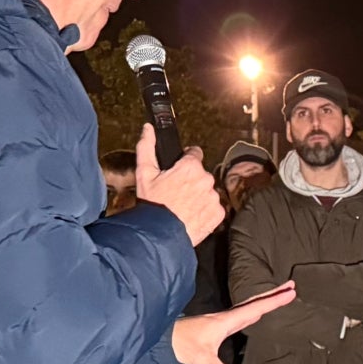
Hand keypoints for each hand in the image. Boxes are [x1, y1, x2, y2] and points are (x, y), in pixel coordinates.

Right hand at [133, 122, 222, 244]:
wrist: (161, 236)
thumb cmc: (152, 204)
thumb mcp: (144, 173)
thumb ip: (147, 147)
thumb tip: (148, 128)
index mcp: (190, 166)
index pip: (194, 154)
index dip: (185, 161)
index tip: (178, 171)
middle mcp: (206, 179)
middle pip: (201, 174)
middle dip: (191, 180)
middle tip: (176, 193)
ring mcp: (214, 197)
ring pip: (207, 190)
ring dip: (198, 195)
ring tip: (183, 206)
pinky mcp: (218, 213)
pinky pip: (213, 207)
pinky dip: (205, 210)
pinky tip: (191, 215)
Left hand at [171, 282, 296, 363]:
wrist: (164, 339)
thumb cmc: (182, 345)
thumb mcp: (203, 360)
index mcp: (227, 321)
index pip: (256, 308)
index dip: (274, 301)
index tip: (291, 291)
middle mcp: (227, 317)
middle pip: (255, 302)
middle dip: (274, 294)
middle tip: (292, 284)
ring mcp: (223, 320)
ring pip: (249, 306)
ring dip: (265, 300)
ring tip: (281, 294)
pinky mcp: (219, 325)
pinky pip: (243, 313)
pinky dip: (255, 309)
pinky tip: (257, 312)